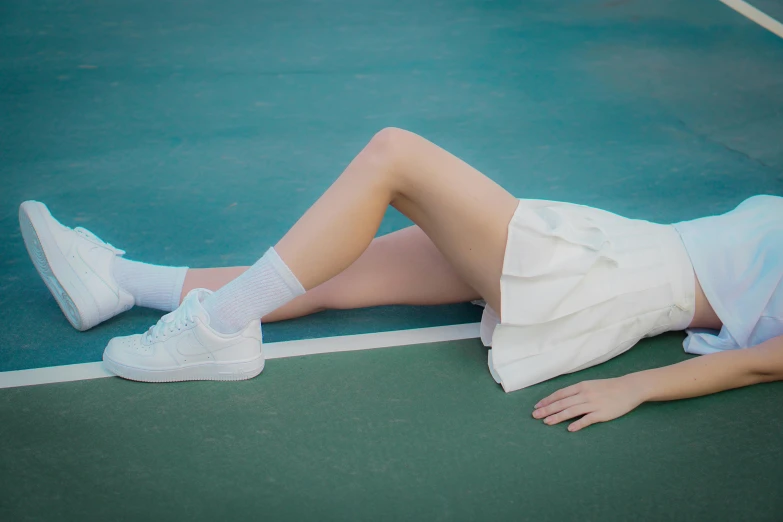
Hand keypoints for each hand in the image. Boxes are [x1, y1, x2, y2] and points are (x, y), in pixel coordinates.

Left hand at [532, 376, 646, 431]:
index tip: (537, 406)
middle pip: (562, 403)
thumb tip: (562, 399)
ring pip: (571, 411)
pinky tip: (569, 429)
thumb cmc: (608, 387)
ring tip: (546, 423)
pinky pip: (587, 419)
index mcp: (580, 386)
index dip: (547, 400)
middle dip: (547, 409)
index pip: (560, 394)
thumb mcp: (590, 385)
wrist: (629, 388)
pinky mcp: (602, 413)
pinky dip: (578, 424)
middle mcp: (584, 394)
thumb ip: (577, 392)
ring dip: (557, 417)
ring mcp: (593, 404)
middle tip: (535, 416)